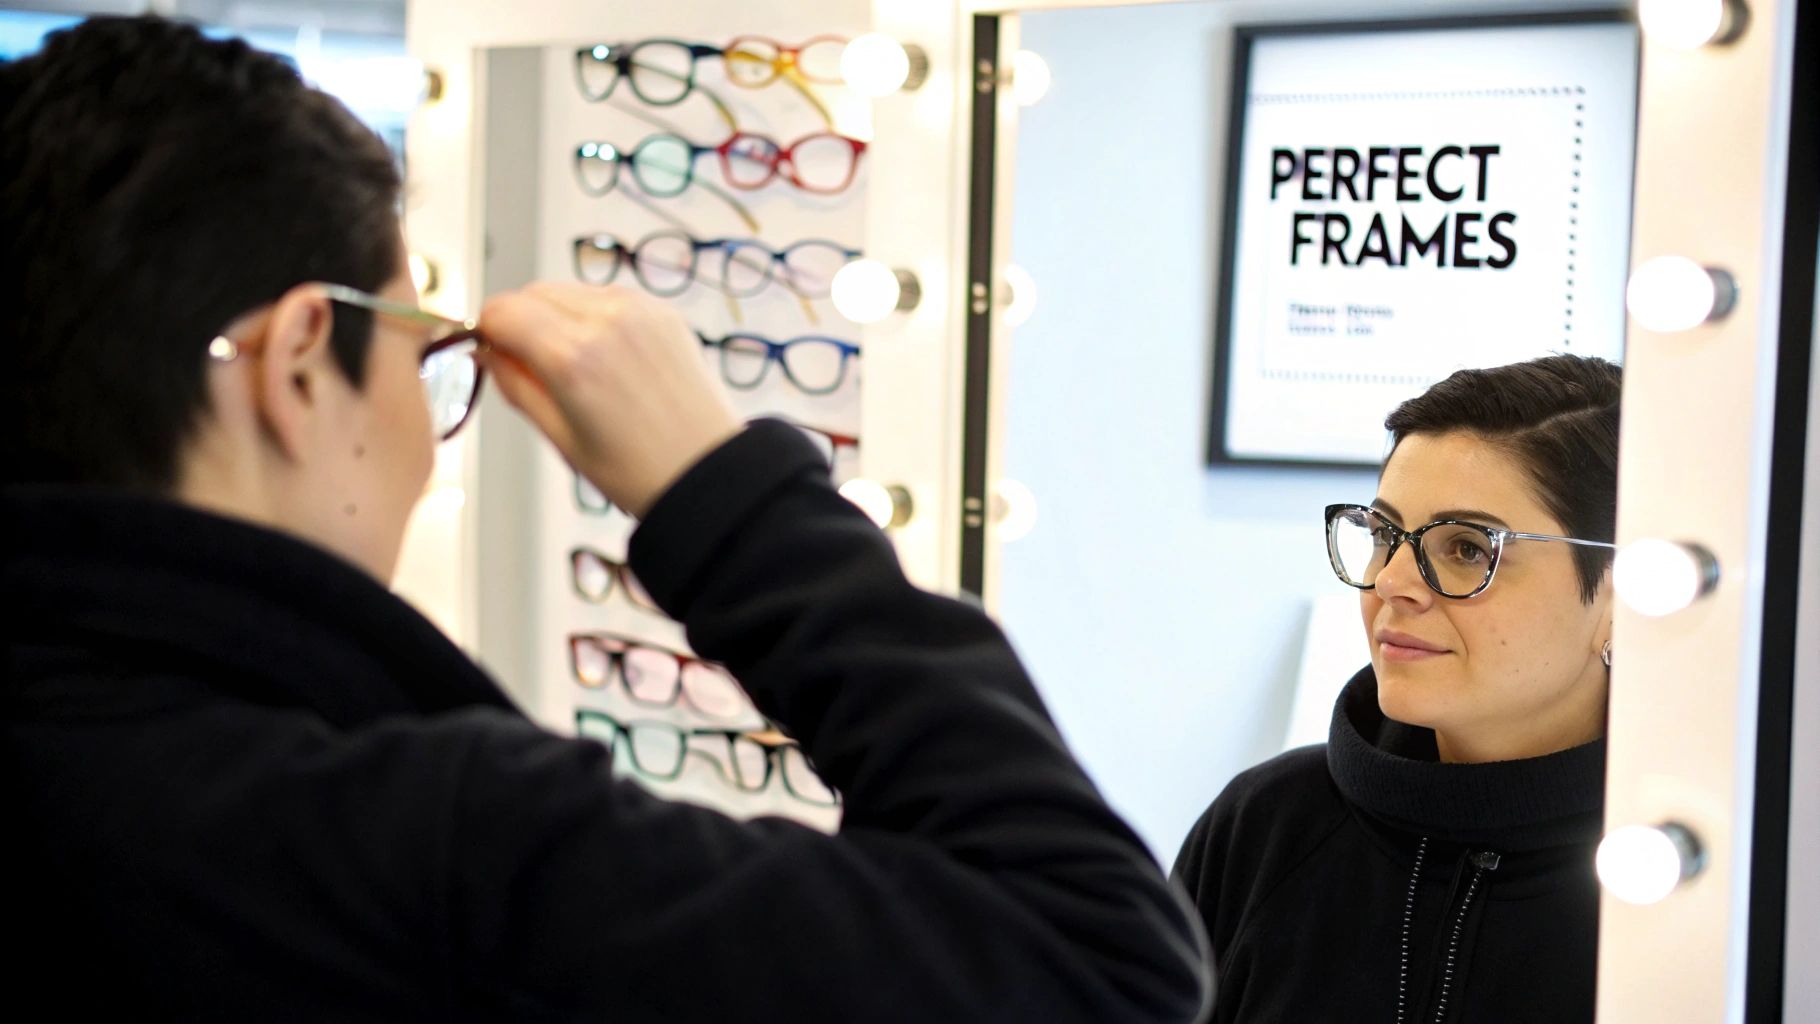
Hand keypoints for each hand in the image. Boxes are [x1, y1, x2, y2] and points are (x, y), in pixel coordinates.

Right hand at [476, 283, 740, 517]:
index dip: (488, 331)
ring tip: (576, 368)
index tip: (494, 354)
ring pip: (567, 290)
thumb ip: (515, 385)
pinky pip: (605, 295)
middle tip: (531, 366)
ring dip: (555, 316)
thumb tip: (486, 352)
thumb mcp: (561, 438)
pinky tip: (607, 358)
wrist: (709, 472)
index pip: (501, 310)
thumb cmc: (638, 471)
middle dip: (520, 322)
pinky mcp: (661, 309)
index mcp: (572, 357)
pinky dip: (592, 315)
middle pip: (531, 292)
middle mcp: (605, 320)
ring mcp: (638, 309)